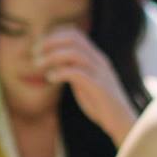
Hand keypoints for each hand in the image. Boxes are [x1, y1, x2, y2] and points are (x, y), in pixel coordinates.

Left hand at [32, 26, 135, 142]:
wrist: (122, 122)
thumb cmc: (101, 104)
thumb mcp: (85, 83)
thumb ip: (73, 71)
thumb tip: (55, 64)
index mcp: (96, 57)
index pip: (75, 33)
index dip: (54, 35)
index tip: (39, 46)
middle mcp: (99, 60)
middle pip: (73, 38)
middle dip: (50, 42)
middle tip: (34, 54)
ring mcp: (100, 73)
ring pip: (74, 53)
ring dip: (51, 56)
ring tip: (38, 65)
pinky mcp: (98, 87)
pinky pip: (77, 73)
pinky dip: (60, 72)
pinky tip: (50, 78)